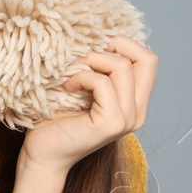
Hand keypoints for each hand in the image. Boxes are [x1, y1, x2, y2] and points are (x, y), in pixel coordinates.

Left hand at [20, 35, 157, 174]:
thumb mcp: (83, 90)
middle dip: (114, 45)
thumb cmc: (56, 120)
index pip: (149, 60)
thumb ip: (99, 72)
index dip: (125, 44)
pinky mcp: (111, 124)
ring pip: (122, 68)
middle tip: (85, 53)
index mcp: (134, 102)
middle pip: (147, 60)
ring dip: (92, 60)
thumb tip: (98, 38)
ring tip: (70, 71)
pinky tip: (66, 86)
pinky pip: (102, 83)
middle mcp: (137, 112)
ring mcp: (127, 119)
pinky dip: (82, 77)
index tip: (96, 45)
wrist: (43, 154)